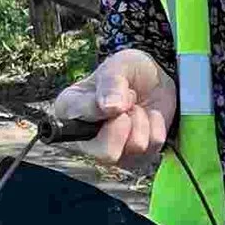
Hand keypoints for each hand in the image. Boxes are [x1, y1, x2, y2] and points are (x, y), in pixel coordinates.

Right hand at [45, 46, 173, 167]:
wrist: (155, 78)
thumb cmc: (128, 71)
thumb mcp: (119, 65)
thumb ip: (111, 83)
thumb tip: (109, 108)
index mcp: (69, 111)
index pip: (77, 125)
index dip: (100, 111)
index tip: (115, 97)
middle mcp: (85, 138)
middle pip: (106, 154)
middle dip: (125, 123)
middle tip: (128, 104)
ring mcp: (111, 151)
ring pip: (135, 148)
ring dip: (141, 120)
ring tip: (136, 107)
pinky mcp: (136, 158)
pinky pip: (153, 147)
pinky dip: (155, 127)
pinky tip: (147, 116)